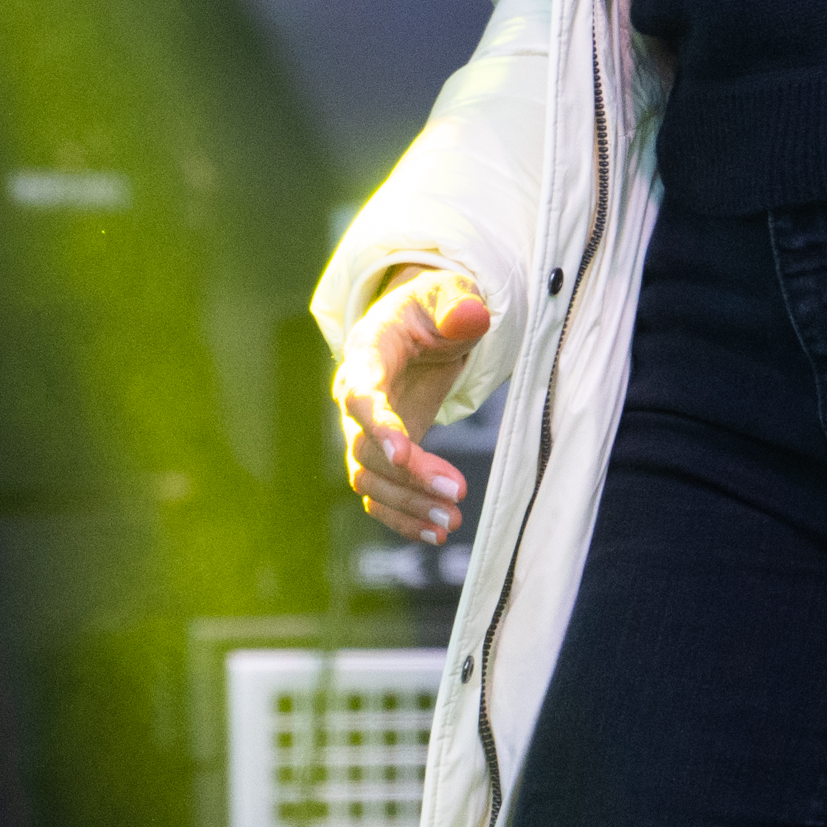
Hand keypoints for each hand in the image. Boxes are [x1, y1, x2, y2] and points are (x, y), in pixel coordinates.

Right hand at [334, 268, 489, 543]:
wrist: (417, 328)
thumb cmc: (430, 309)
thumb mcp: (447, 294)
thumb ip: (457, 305)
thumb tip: (470, 318)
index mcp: (366, 356)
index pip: (360, 394)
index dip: (378, 424)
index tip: (402, 452)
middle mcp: (355, 399)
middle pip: (365, 448)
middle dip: (409, 476)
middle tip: (458, 494)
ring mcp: (363, 431)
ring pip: (369, 479)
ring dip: (407, 504)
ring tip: (451, 523)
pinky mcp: (380, 455)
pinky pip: (379, 494)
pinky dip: (402, 516)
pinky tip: (435, 532)